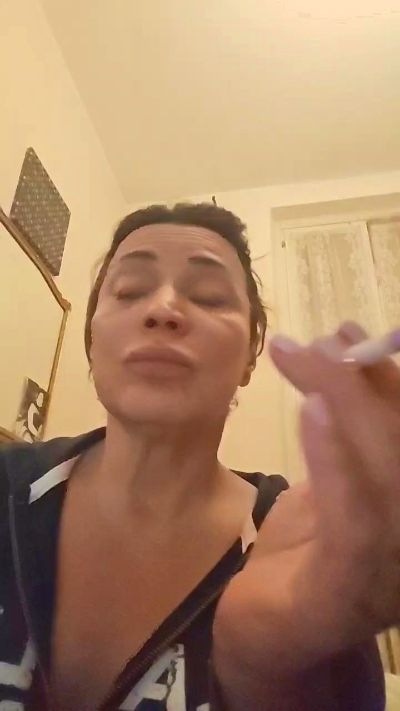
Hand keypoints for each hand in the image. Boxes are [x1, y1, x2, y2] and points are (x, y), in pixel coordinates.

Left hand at [214, 322, 399, 683]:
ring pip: (388, 470)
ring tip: (313, 360)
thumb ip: (347, 422)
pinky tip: (312, 411)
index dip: (388, 374)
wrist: (270, 629)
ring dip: (351, 404)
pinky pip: (354, 519)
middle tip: (320, 339)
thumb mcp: (332, 473)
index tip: (347, 330)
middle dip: (364, 379)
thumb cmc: (307, 548)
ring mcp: (395, 567)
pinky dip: (336, 459)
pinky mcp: (355, 590)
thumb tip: (343, 345)